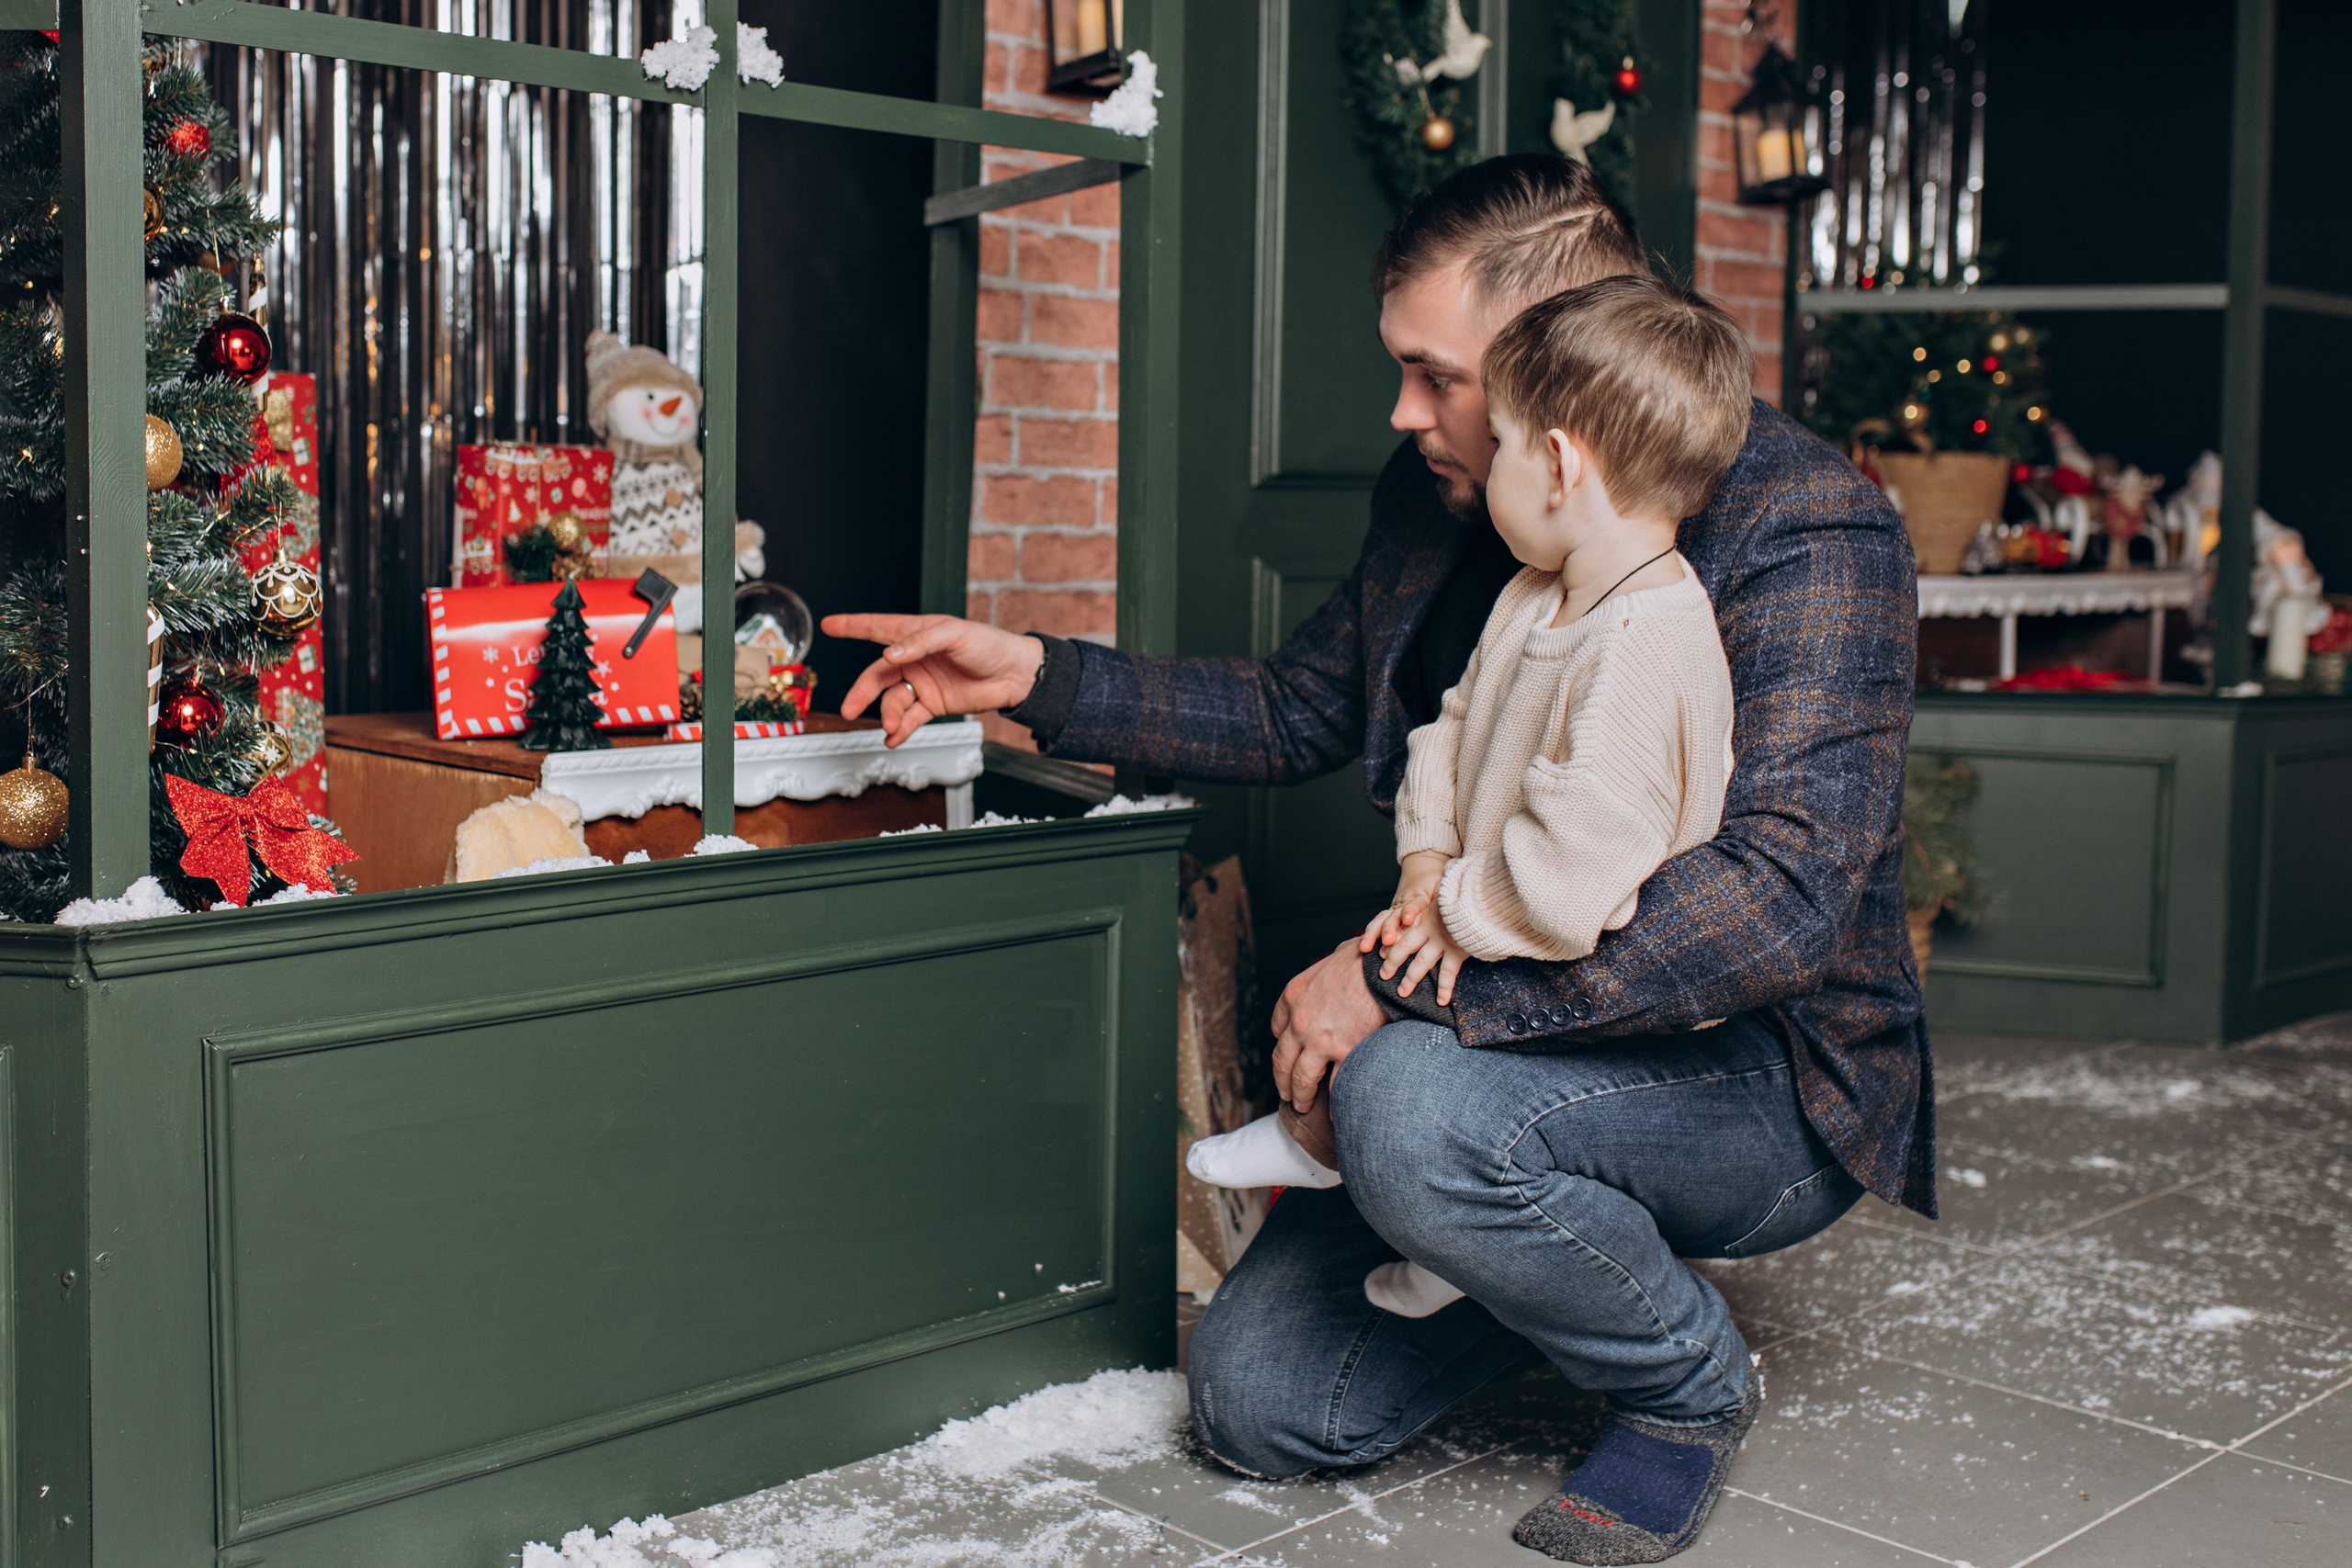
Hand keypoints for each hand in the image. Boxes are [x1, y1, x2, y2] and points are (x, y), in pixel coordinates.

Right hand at [824, 613, 1047, 747]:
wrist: (1015, 675)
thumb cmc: (989, 644)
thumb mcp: (954, 635)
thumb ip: (920, 642)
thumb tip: (890, 654)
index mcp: (917, 634)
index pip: (879, 628)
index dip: (853, 626)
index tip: (830, 625)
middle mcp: (915, 658)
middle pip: (878, 675)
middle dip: (862, 692)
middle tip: (849, 708)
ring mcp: (922, 682)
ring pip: (893, 700)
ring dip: (888, 715)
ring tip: (891, 727)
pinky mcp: (934, 704)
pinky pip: (910, 718)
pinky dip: (901, 729)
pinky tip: (894, 738)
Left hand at [1269, 940, 1390, 1112]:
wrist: (1385, 970)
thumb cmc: (1365, 958)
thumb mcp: (1334, 957)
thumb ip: (1329, 970)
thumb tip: (1339, 963)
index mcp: (1294, 996)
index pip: (1277, 1025)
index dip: (1282, 1041)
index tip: (1287, 1052)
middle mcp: (1300, 1023)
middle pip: (1282, 1060)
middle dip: (1282, 1080)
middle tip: (1285, 1094)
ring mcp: (1321, 1042)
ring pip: (1302, 1079)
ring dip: (1300, 1097)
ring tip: (1301, 1107)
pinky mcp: (1345, 1055)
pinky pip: (1334, 1086)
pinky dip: (1334, 1104)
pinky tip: (1333, 1115)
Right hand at [1359, 850, 1446, 959]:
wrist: (1423, 866)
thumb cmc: (1438, 880)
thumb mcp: (1444, 885)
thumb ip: (1447, 895)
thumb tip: (1459, 902)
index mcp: (1419, 897)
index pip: (1413, 905)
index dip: (1410, 911)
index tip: (1408, 918)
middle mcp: (1404, 904)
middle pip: (1393, 916)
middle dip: (1389, 929)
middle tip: (1387, 940)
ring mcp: (1395, 909)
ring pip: (1381, 920)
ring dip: (1373, 934)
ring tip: (1364, 947)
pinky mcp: (1391, 913)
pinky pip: (1378, 923)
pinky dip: (1371, 935)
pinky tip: (1363, 948)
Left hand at [1379, 894, 1469, 1004]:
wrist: (1483, 898)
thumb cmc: (1466, 897)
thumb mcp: (1445, 898)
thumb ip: (1437, 906)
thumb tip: (1435, 910)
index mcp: (1424, 915)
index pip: (1400, 929)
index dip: (1389, 942)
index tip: (1380, 952)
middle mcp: (1428, 928)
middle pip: (1403, 948)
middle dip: (1392, 963)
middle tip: (1383, 976)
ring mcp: (1442, 940)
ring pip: (1420, 963)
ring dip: (1410, 979)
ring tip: (1402, 993)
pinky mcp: (1457, 950)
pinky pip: (1447, 973)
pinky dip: (1444, 989)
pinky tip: (1441, 1001)